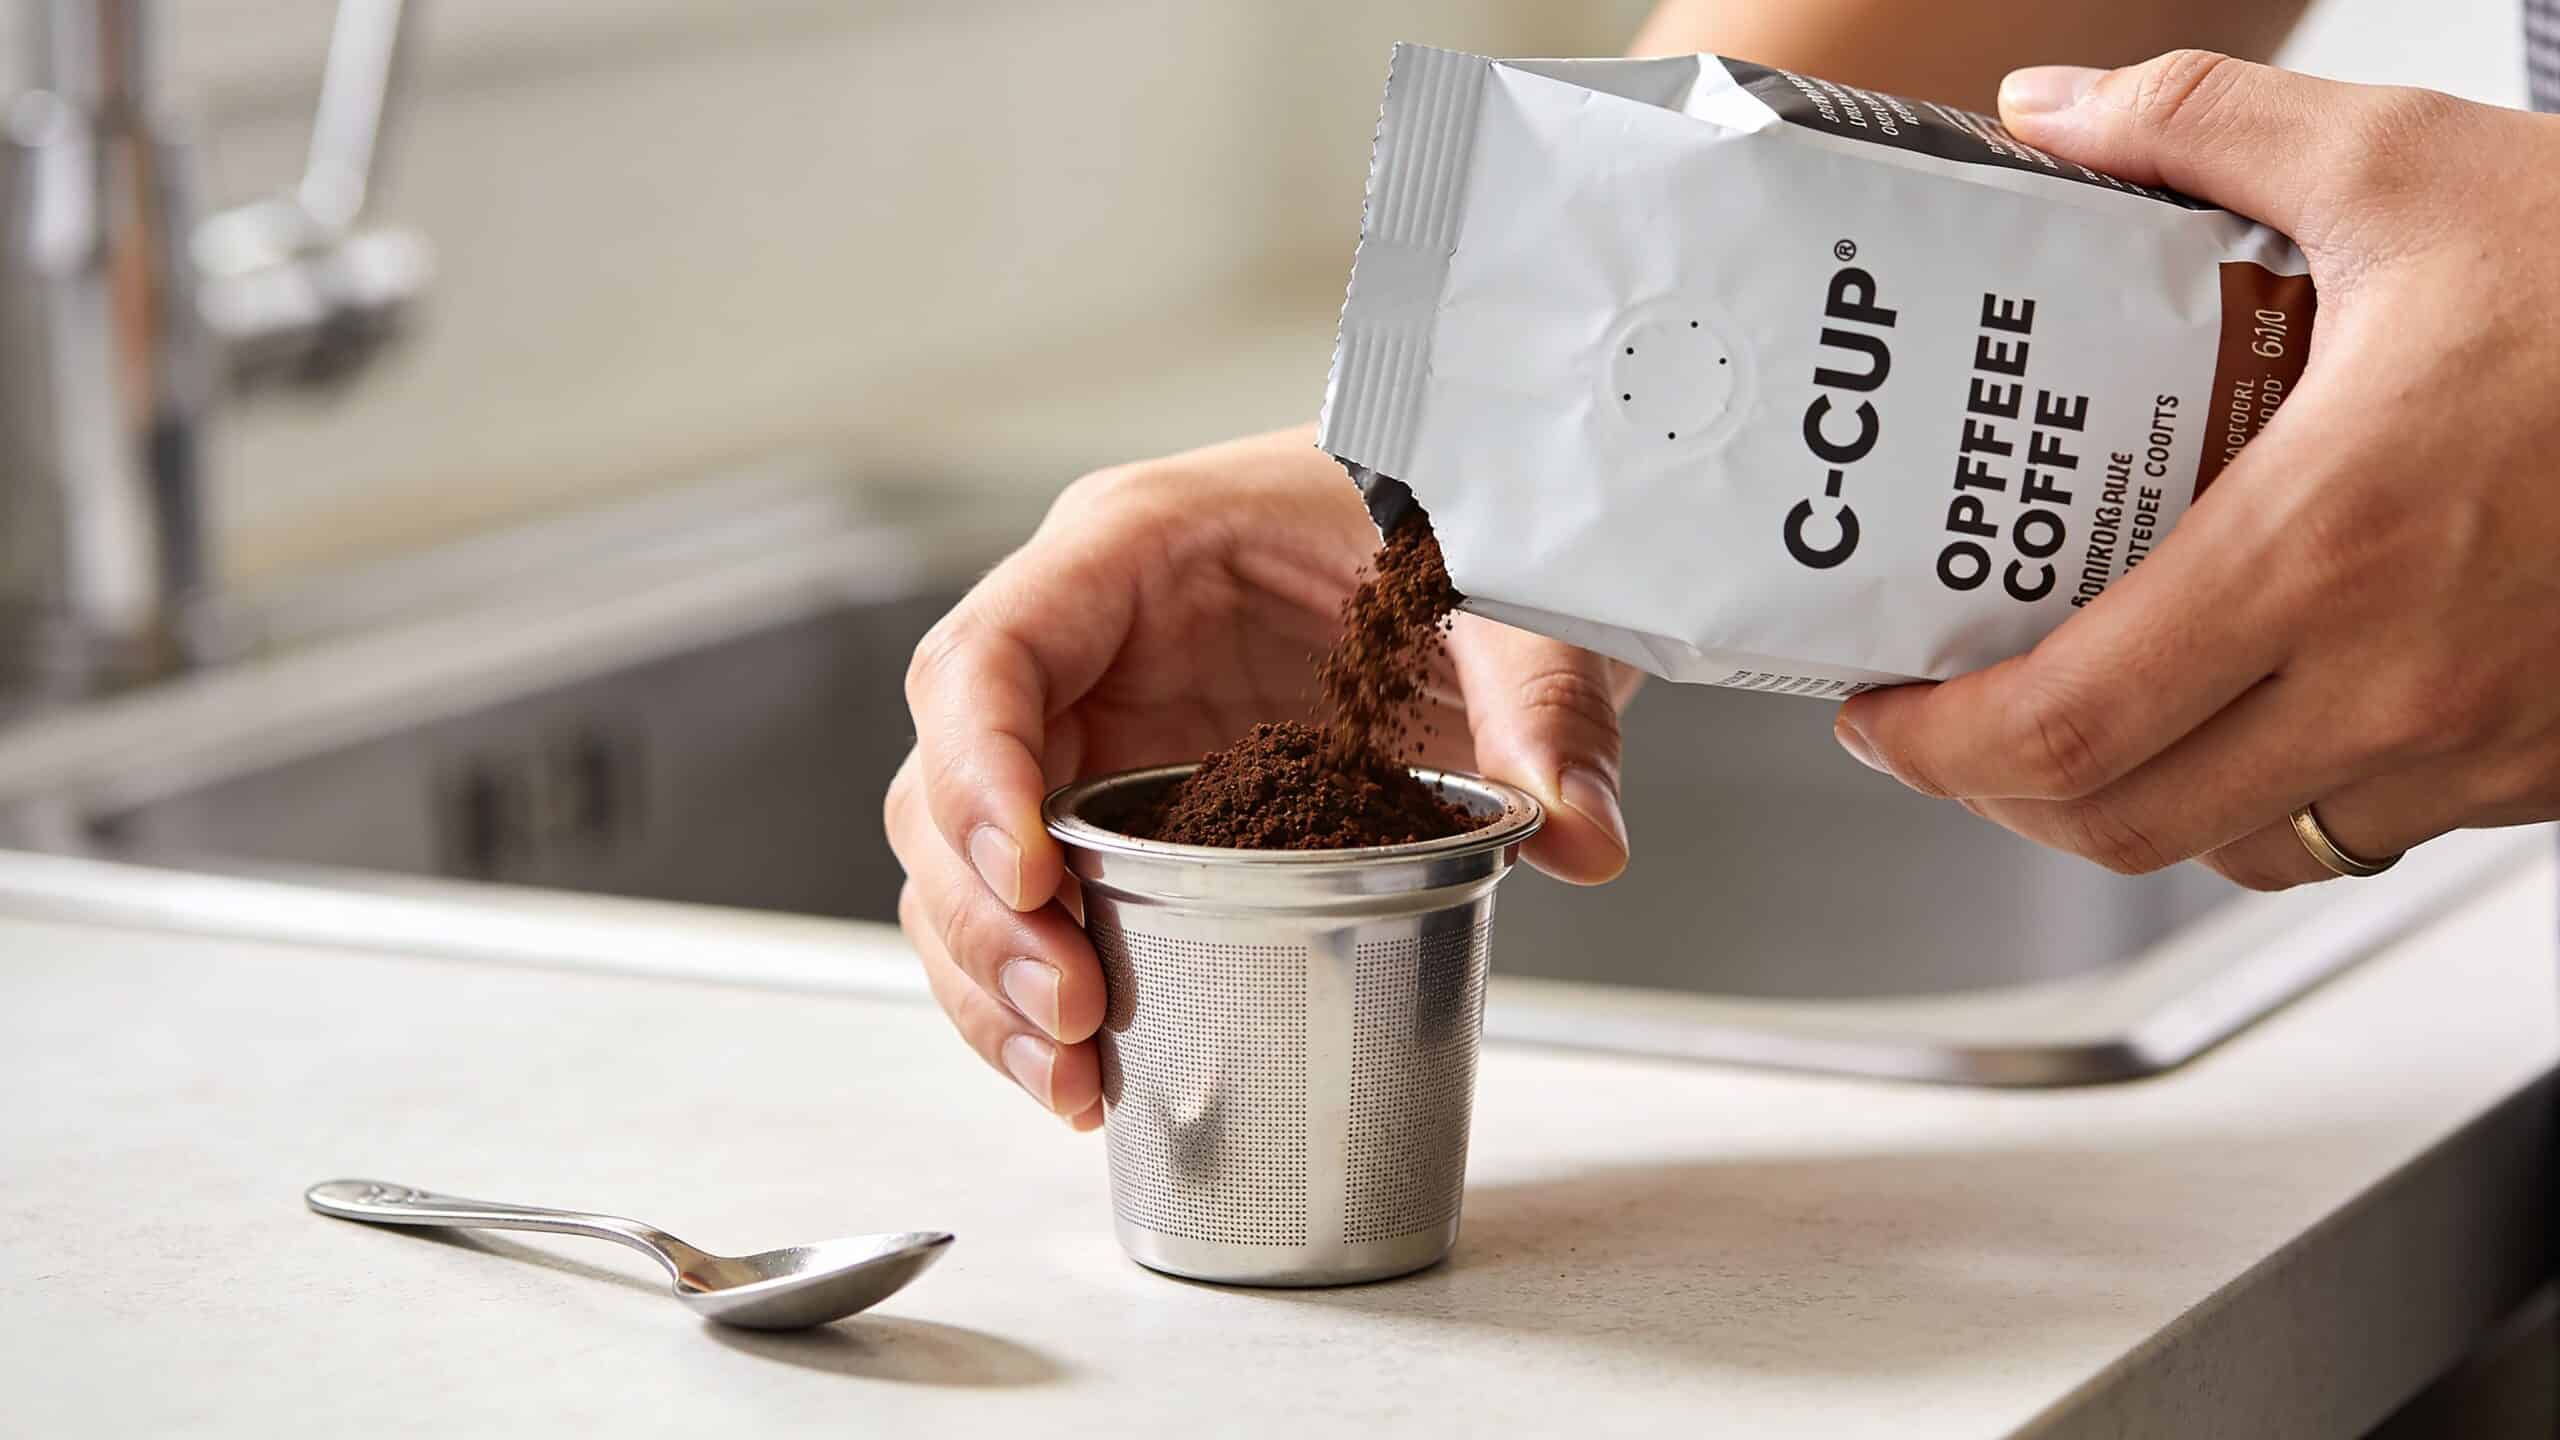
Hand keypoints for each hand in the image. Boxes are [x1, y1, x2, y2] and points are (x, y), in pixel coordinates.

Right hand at [885, 426, 1641, 1121]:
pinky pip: (1034, 901)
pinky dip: (1032, 992)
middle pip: (945, 779)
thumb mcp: (1513, 597)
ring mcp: (1096, 728)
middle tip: (1074, 1015)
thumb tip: (1583, 838)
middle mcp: (1085, 643)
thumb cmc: (1453, 512)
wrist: (1476, 521)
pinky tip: (1079, 1075)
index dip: (978, 771)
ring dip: (990, 976)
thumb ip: (1547, 706)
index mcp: (1134, 551)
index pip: (989, 656)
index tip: (1034, 883)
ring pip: (964, 860)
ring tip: (1069, 1077)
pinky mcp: (1128, 803)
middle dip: (986, 914)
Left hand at [1835, 53, 2559, 888]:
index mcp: (2325, 545)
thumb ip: (2203, 129)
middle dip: (2000, 793)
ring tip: (2076, 721)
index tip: (1881, 711)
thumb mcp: (2406, 166)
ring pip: (2239, 846)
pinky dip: (2270, 800)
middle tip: (1946, 727)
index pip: (2068, 724)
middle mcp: (2394, 677)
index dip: (1940, 747)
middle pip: (2123, 823)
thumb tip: (2050, 112)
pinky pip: (2360, 831)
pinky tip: (2242, 718)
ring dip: (2132, 806)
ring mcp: (2474, 742)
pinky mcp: (2539, 767)